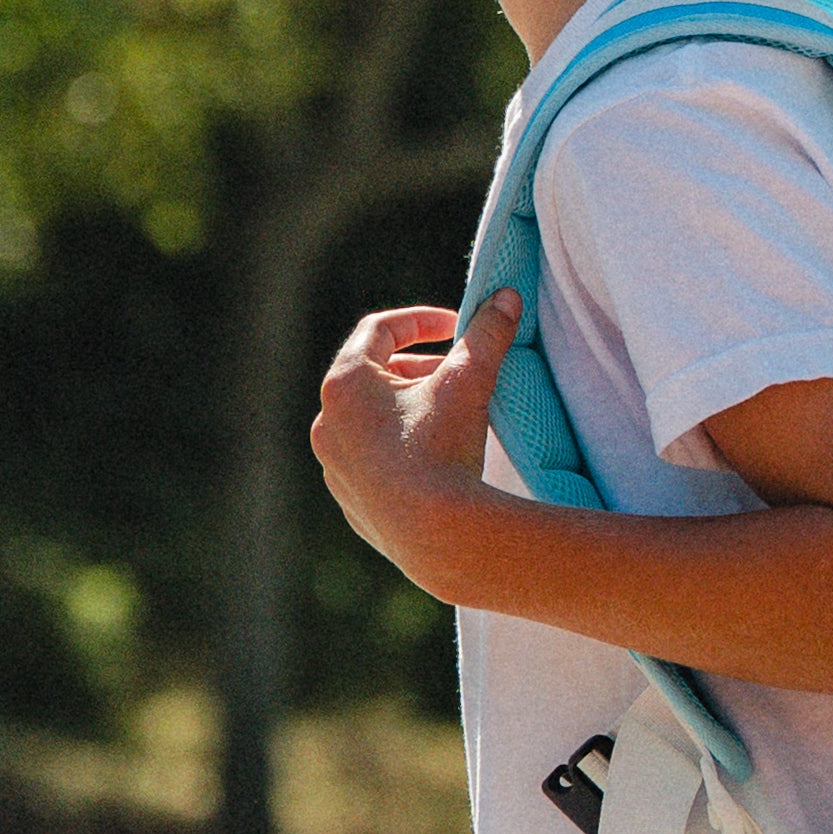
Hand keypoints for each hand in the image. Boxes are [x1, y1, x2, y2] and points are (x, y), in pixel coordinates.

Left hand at [309, 286, 519, 585]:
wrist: (437, 537)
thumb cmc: (445, 450)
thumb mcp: (470, 382)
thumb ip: (486, 334)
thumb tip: (505, 296)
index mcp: (345, 384)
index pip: (380, 330)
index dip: (422, 321)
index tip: (457, 326)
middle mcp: (327, 423)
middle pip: (372, 377)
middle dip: (418, 368)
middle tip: (458, 372)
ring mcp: (335, 468)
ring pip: (370, 423)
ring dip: (407, 410)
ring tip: (450, 416)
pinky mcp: (351, 504)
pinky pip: (372, 465)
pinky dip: (399, 452)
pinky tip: (434, 461)